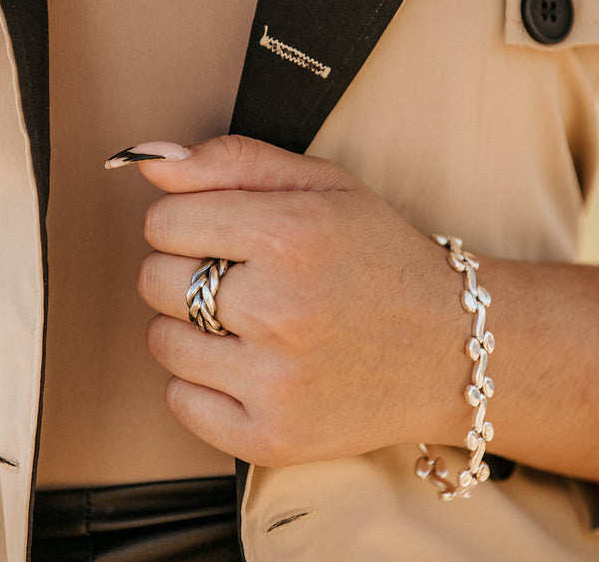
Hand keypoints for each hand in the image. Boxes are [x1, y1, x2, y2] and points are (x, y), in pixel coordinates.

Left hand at [132, 136, 473, 466]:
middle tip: (244, 278)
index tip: (226, 234)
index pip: (163, 222)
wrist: (451, 349)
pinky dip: (201, 384)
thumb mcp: (324, 186)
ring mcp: (275, 382)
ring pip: (162, 342)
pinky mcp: (272, 437)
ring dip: (192, 328)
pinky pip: (180, 402)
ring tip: (250, 324)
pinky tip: (250, 367)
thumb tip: (147, 161)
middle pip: (155, 281)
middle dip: (187, 271)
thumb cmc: (379, 257)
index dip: (189, 223)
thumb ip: (231, 161)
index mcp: (290, 235)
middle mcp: (280, 310)